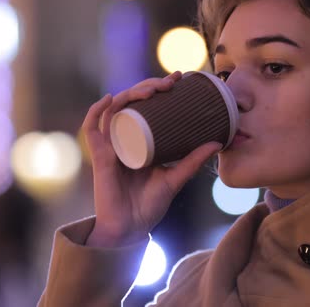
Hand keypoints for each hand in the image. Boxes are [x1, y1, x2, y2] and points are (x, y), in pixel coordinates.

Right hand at [82, 71, 221, 246]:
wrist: (131, 229)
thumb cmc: (150, 205)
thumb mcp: (176, 178)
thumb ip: (193, 161)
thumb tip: (218, 142)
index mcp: (141, 140)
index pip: (147, 106)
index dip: (159, 89)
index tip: (179, 79)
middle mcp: (124, 138)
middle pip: (132, 102)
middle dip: (148, 86)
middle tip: (170, 82)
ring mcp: (111, 145)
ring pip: (115, 109)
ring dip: (130, 93)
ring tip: (151, 89)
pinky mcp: (100, 156)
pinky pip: (91, 129)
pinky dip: (97, 111)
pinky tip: (109, 98)